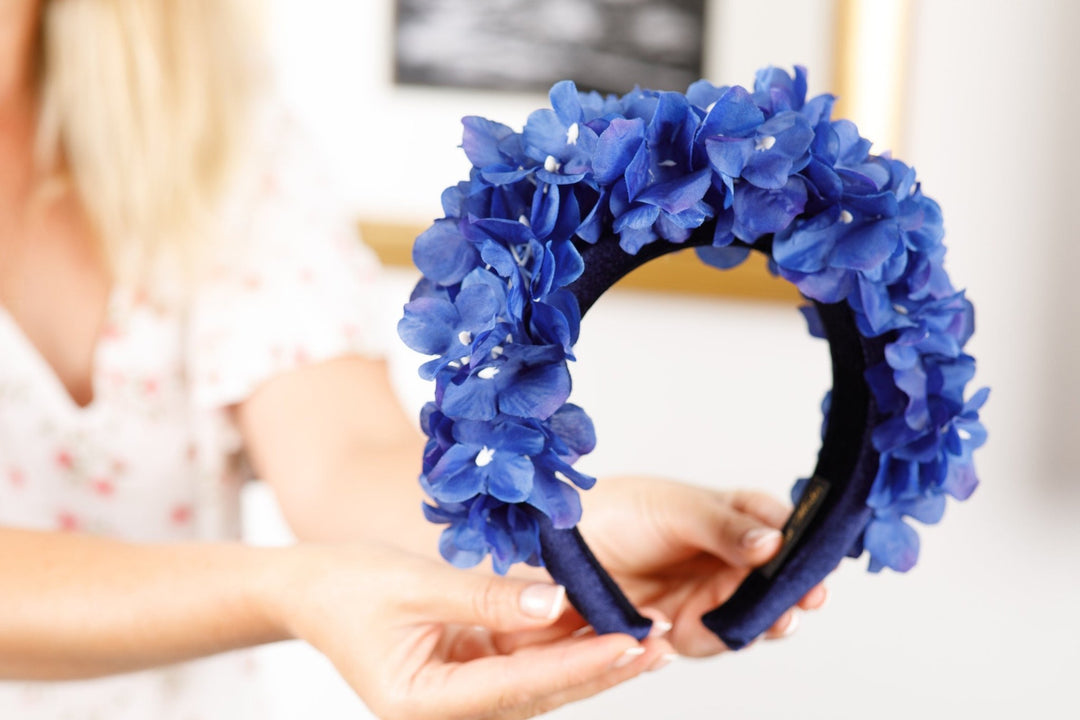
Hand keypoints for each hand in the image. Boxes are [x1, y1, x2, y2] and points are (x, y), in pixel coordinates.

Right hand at [265, 542, 674, 719]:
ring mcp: (461, 697)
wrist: (312, 591)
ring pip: (542, 681)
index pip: (518, 686)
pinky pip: (527, 662)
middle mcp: (448, 712)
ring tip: (648, 633)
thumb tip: (559, 602)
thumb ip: (489, 598)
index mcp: (423, 703)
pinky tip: (603, 624)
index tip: (628, 643)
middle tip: (659, 642)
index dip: (578, 665)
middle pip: (541, 693)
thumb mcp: (417, 584)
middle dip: (602, 667)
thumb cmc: (350, 587)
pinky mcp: (470, 675)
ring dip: (591, 657)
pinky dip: (564, 644)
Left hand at [577, 477, 828, 656]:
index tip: (818, 558)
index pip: (779, 528)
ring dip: (766, 620)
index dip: (803, 544)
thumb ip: (723, 527)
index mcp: (732, 516)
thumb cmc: (617, 510)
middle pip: (775, 580)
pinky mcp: (684, 629)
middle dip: (793, 591)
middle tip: (806, 597)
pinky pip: (712, 640)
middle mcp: (728, 559)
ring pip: (752, 615)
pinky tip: (719, 631)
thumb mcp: (674, 508)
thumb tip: (775, 541)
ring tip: (776, 619)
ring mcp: (709, 596)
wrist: (560, 546)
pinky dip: (719, 639)